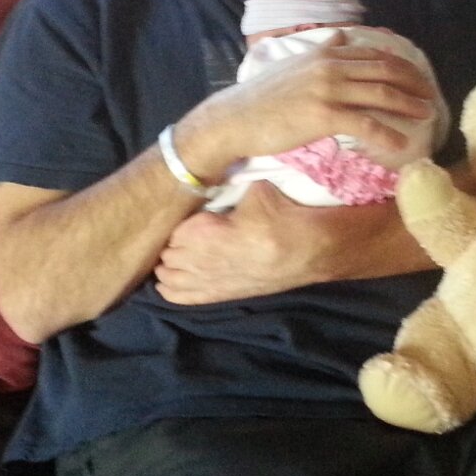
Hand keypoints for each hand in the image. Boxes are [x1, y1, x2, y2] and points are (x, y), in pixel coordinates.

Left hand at [154, 183, 320, 303]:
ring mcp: (208, 282)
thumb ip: (229, 188)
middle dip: (171, 244)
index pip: (172, 230)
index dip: (178, 222)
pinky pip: (180, 297)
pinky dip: (170, 289)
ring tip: (173, 254)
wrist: (308, 250)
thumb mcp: (254, 191)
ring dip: (168, 265)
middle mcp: (200, 261)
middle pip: (168, 254)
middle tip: (182, 233)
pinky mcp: (219, 296)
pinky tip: (167, 281)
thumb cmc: (281, 217)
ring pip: (169, 276)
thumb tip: (217, 178)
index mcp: (205, 232)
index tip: (187, 216)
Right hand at [175, 32, 436, 182]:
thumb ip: (320, 50)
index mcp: (325, 53)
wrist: (235, 118)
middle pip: (384, 71)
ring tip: (427, 115)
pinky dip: (386, 134)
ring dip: (408, 105)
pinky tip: (401, 144)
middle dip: (412, 83)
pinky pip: (364, 123)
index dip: (401, 66)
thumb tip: (340, 37)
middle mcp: (330, 65)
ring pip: (380, 94)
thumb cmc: (263, 97)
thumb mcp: (293, 63)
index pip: (374, 55)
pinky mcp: (323, 115)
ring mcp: (327, 89)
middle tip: (431, 95)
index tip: (418, 78)